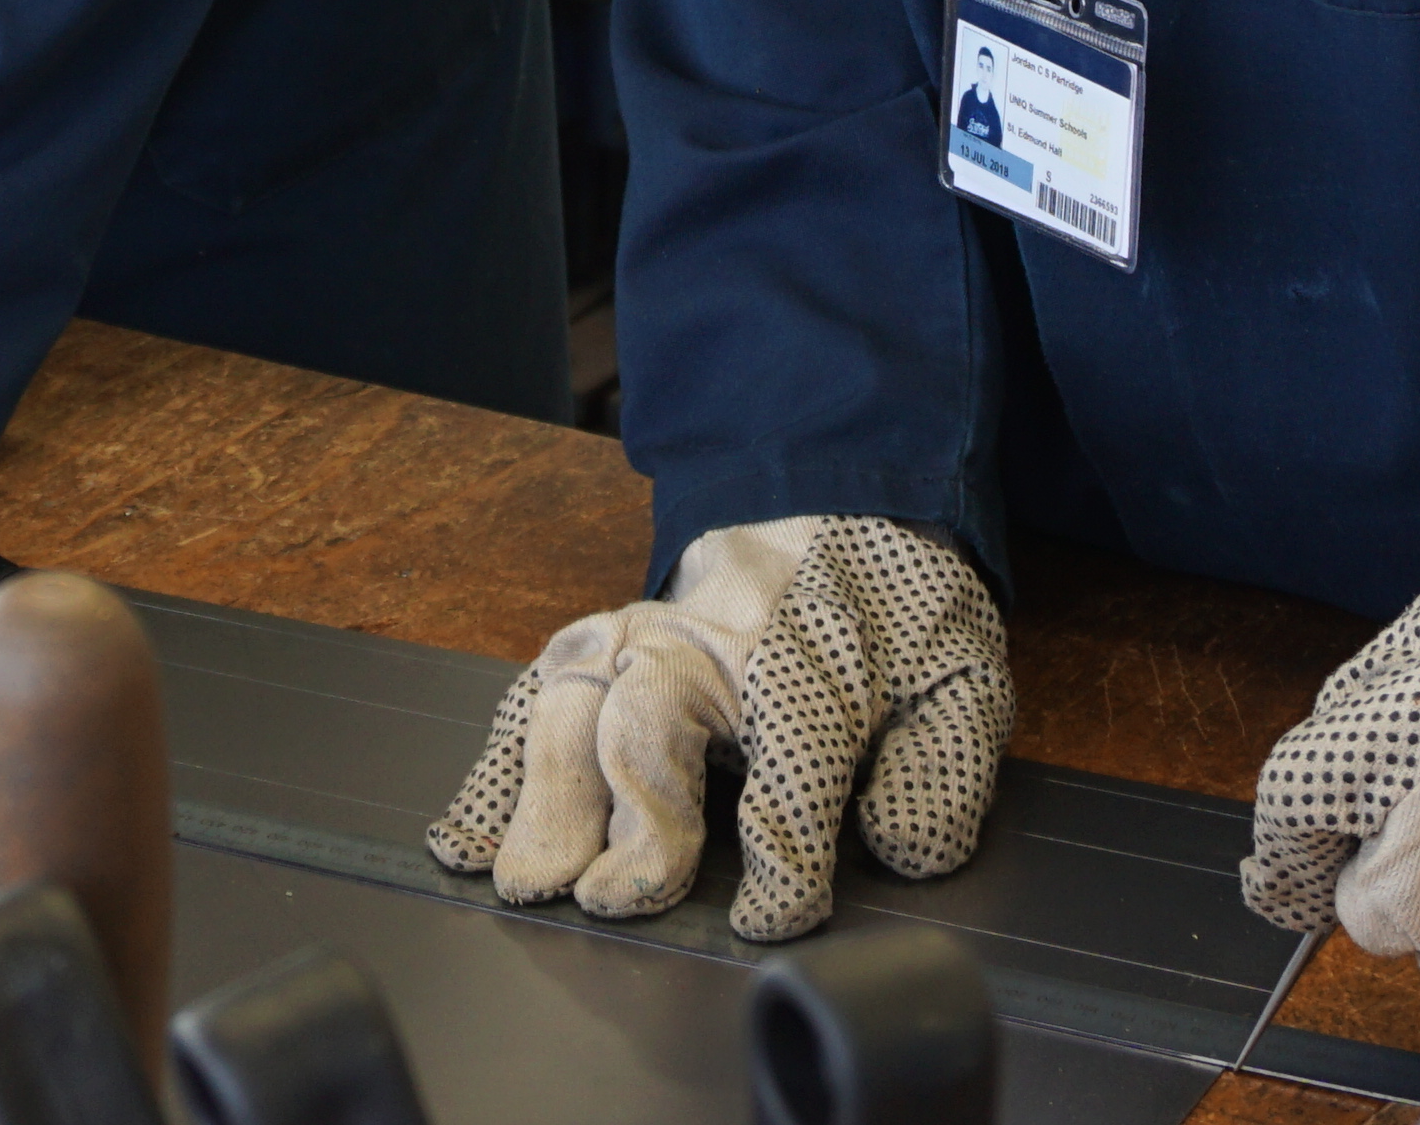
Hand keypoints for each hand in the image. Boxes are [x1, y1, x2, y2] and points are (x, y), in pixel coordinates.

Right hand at [428, 516, 1011, 943]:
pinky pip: (526, 700)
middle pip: (651, 721)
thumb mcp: (957, 677)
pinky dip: (489, 770)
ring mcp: (634, 638)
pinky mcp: (590, 648)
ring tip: (521, 882)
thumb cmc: (889, 613)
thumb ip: (942, 766)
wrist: (830, 502)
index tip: (774, 918)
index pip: (793, 761)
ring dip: (537, 794)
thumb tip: (902, 849)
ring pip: (569, 704)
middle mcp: (705, 642)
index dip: (784, 851)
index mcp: (810, 656)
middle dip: (627, 812)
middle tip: (606, 902)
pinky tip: (462, 839)